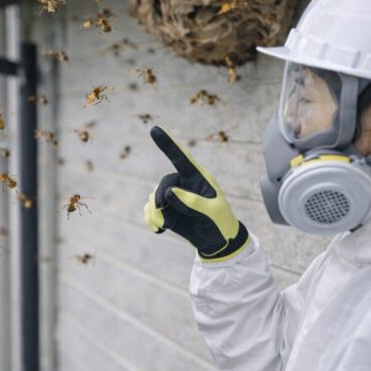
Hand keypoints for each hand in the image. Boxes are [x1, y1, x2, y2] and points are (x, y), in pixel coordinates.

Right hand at [143, 126, 248, 261]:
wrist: (217, 241)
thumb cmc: (219, 223)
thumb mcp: (212, 213)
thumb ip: (192, 202)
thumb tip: (170, 192)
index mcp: (198, 178)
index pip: (181, 158)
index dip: (168, 143)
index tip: (154, 129)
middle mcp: (184, 184)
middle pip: (163, 184)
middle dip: (160, 201)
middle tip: (165, 219)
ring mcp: (174, 196)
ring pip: (154, 198)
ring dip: (156, 214)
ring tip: (166, 226)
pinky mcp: (166, 209)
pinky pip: (150, 210)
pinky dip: (151, 220)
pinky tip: (160, 230)